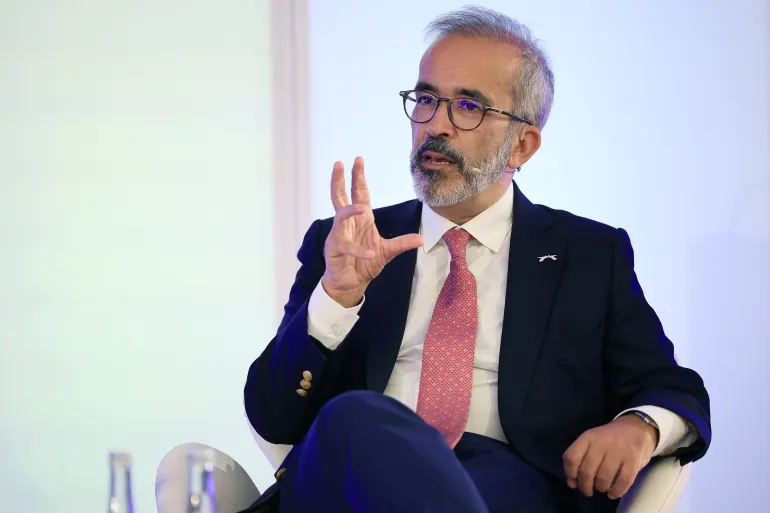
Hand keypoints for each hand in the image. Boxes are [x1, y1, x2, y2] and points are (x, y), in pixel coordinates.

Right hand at [322, 157, 423, 306]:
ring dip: (350, 212)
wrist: (351, 283)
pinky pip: (346, 246)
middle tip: (340, 163)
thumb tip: (422, 240)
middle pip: (340, 197)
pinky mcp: (335, 250)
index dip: (358, 177)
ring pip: (340, 217)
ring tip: (361, 209)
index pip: (359, 194)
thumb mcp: (387, 252)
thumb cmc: (364, 264)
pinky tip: (371, 254)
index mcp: (360, 219)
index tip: (358, 160)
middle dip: (340, 180)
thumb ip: (402, 243)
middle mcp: (347, 224)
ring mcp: (338, 235)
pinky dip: (359, 250)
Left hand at [562, 414, 657, 499]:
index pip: (571, 458)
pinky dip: (616, 491)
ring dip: (600, 488)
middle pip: (586, 471)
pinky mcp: (633, 460)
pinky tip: (613, 493)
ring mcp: (619, 451)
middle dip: (585, 486)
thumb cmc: (609, 439)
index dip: (570, 473)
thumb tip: (571, 484)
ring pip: (603, 478)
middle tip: (588, 491)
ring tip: (601, 488)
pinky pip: (623, 482)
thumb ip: (579, 460)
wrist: (637, 428)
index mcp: (588, 437)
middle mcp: (602, 443)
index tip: (574, 481)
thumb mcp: (591, 442)